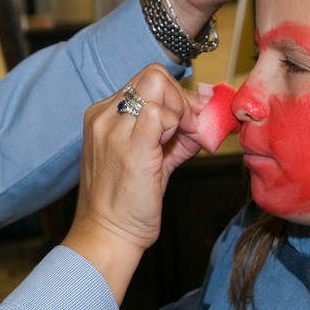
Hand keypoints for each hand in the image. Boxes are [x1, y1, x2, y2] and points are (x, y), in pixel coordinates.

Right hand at [63, 64, 201, 301]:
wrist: (107, 234)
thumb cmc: (125, 203)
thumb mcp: (150, 158)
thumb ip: (176, 133)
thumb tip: (205, 114)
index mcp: (103, 115)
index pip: (147, 81)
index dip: (175, 96)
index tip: (188, 121)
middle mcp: (104, 116)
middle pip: (153, 75)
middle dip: (180, 97)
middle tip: (188, 128)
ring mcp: (113, 129)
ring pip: (157, 84)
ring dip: (180, 110)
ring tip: (181, 140)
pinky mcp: (129, 146)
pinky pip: (161, 113)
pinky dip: (178, 125)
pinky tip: (175, 148)